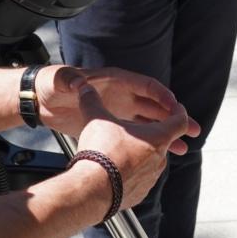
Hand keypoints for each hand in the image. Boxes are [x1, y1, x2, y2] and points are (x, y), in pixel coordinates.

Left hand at [34, 65, 199, 153]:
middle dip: (176, 118)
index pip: (146, 86)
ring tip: (184, 148)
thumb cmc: (52, 85)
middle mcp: (121, 95)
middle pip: (155, 106)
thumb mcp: (59, 80)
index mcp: (115, 81)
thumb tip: (77, 82)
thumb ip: (70, 80)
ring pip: (150, 124)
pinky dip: (151, 145)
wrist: (41, 100)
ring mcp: (119, 111)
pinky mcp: (113, 126)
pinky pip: (138, 135)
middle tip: (194, 130)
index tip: (177, 108)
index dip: (163, 96)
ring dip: (168, 135)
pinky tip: (160, 157)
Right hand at [72, 89, 195, 211]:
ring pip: (151, 162)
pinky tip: (115, 171)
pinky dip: (132, 174)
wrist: (93, 190)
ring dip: (141, 154)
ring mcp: (151, 179)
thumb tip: (83, 87)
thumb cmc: (100, 151)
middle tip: (139, 129)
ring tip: (123, 150)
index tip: (175, 108)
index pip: (180, 121)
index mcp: (158, 137)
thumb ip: (92, 101)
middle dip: (153, 134)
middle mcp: (159, 159)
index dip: (179, 112)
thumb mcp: (96, 119)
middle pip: (164, 142)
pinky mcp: (140, 194)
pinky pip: (140, 180)